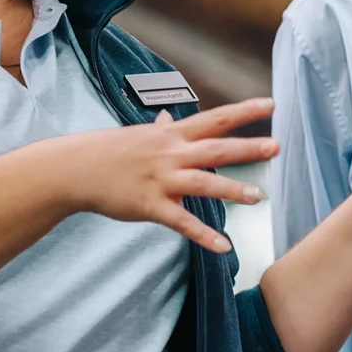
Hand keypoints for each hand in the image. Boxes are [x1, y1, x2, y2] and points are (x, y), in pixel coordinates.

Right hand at [58, 98, 278, 252]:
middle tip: (276, 147)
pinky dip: (203, 235)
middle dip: (246, 148)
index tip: (271, 105)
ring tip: (258, 196)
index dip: (244, 112)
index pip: (215, 119)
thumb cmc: (110, 151)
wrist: (75, 169)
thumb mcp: (141, 134)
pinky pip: (181, 222)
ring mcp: (161, 179)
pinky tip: (223, 246)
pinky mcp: (150, 205)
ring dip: (231, 190)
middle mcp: (171, 154)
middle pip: (215, 148)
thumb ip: (162, 127)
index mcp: (172, 134)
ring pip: (202, 183)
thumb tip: (169, 114)